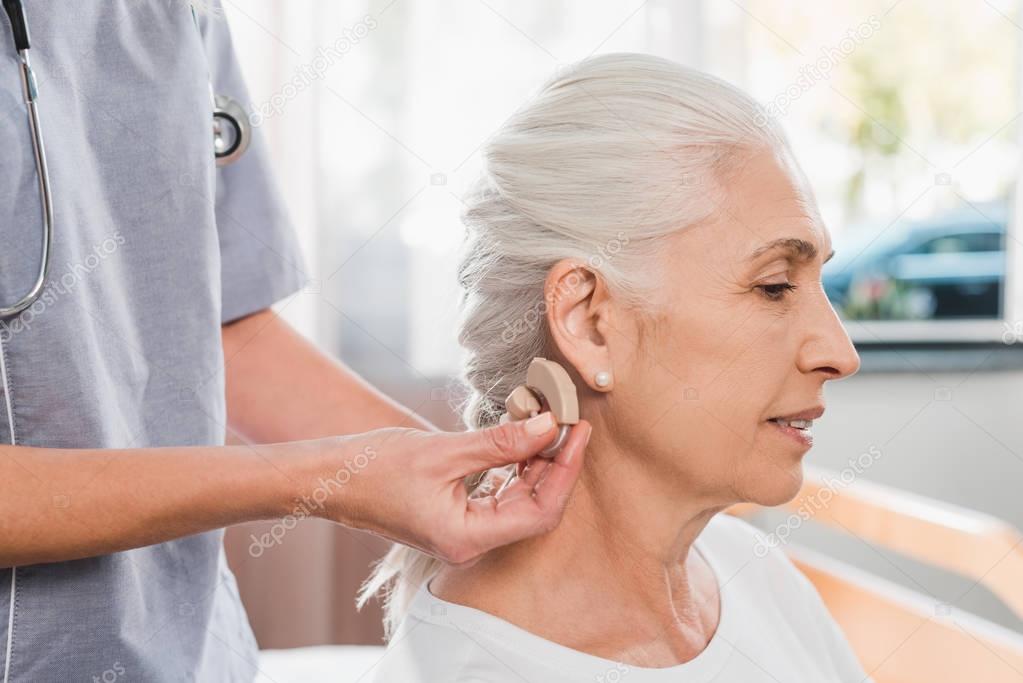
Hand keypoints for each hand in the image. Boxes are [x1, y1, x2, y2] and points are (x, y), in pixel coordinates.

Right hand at [298, 413, 591, 565]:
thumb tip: (549, 427)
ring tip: (550, 424)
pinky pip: (499, 496)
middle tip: (571, 422)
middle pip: (534, 507)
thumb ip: (500, 443)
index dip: (565, 470)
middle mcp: (469, 543)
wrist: (329, 479)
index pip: (540, 511)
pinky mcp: (456, 517)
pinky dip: (514, 468)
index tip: (578, 432)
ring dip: (537, 464)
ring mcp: (463, 532)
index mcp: (467, 537)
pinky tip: (522, 439)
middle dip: (556, 464)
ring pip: (518, 501)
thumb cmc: (375, 467)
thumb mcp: (443, 450)